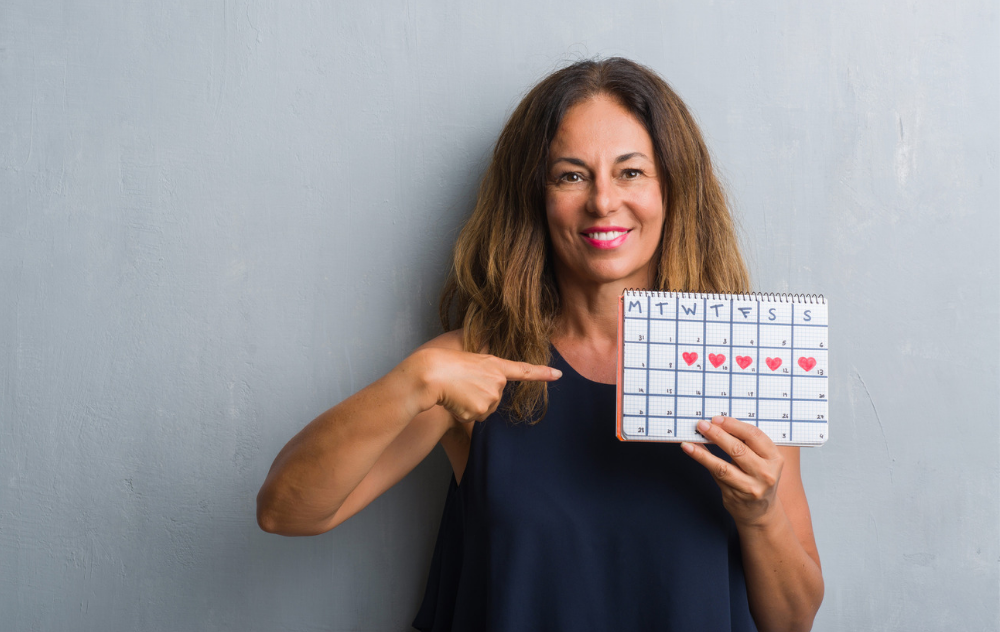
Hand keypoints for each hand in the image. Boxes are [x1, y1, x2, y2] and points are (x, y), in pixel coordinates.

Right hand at [406, 348, 561, 422]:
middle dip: (480, 395)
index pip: (524, 370)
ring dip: (470, 405)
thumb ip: (486, 372)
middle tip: (462, 384)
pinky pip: (473, 417)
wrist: (431, 374)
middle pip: (495, 397)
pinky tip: (454, 400)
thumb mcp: (471, 358)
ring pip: (484, 409)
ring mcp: (490, 397)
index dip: (542, 373)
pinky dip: (463, 412)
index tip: (558, 375)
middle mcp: (498, 381)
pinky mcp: (480, 410)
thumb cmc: (444, 363)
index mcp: (495, 364)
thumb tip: (491, 388)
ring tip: (456, 391)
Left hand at [681, 416, 783, 527]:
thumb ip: (746, 444)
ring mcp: (751, 487)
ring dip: (703, 453)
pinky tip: (692, 452)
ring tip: (690, 442)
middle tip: (701, 425)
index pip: (754, 435)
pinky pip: (716, 476)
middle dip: (717, 434)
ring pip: (723, 467)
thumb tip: (718, 424)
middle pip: (738, 449)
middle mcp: (765, 473)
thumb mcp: (762, 460)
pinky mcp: (736, 496)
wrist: (761, 512)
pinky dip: (703, 462)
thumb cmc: (758, 478)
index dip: (734, 425)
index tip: (717, 419)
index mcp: (775, 458)